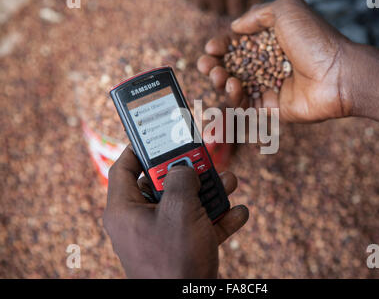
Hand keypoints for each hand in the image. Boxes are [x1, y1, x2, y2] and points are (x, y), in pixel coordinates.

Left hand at [103, 146, 248, 277]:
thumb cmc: (175, 258)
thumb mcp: (179, 209)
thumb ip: (180, 179)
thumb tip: (184, 169)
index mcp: (126, 210)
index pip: (123, 168)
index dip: (138, 148)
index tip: (156, 135)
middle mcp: (140, 221)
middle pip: (161, 184)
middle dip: (188, 171)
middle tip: (203, 159)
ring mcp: (161, 236)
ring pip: (184, 203)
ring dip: (209, 193)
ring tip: (229, 181)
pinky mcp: (180, 248)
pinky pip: (198, 226)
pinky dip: (217, 219)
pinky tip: (238, 212)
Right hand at [197, 0, 354, 122]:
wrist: (338, 74)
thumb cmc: (316, 40)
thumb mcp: (287, 10)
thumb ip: (258, 14)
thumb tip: (236, 26)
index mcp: (271, 42)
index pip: (238, 45)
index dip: (222, 46)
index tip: (212, 47)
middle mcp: (269, 64)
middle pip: (233, 67)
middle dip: (215, 65)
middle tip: (206, 65)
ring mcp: (270, 86)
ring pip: (236, 87)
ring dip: (221, 81)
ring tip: (219, 76)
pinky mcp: (272, 107)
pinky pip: (247, 106)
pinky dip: (236, 98)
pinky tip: (233, 87)